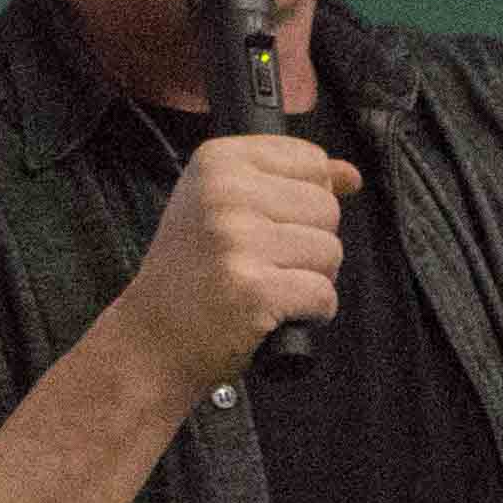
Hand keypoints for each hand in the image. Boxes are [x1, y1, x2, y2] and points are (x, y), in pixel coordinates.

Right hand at [115, 136, 360, 383]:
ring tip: (265, 287)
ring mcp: (238, 240)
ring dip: (311, 279)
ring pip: (331, 251)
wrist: (151, 341)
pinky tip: (275, 314)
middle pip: (327, 206)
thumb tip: (350, 175)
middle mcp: (225, 192)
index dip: (304, 200)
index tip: (267, 224)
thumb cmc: (193, 273)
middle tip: (263, 264)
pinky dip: (311, 313)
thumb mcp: (225, 207)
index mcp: (217, 160)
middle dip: (310, 242)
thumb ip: (290, 182)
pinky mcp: (255, 290)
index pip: (312, 161)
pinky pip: (323, 294)